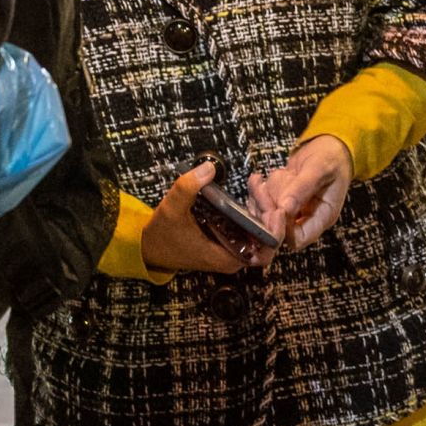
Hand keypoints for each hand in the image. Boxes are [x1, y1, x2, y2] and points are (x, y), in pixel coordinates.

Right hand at [141, 161, 276, 274]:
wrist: (151, 246)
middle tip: (263, 188)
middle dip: (269, 212)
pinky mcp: (230, 239)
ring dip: (263, 209)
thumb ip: (187, 188)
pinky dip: (254, 210)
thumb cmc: (163, 233)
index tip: (274, 209)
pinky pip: (252, 227)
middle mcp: (235, 257)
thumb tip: (208, 168)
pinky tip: (252, 191)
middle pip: (267, 239)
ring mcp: (233, 249)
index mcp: (227, 257)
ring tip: (257, 185)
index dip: (274, 232)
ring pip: (261, 232)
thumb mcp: (171, 210)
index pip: (265, 252)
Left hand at [250, 136, 353, 251]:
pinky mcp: (279, 200)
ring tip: (264, 179)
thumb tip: (284, 208)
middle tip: (262, 188)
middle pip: (276, 229)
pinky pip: (260, 204)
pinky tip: (258, 178)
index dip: (282, 230)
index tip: (277, 209)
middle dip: (266, 209)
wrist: (329, 147)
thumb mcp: (320, 169)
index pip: (298, 239)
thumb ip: (303, 188)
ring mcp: (290, 210)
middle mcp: (304, 218)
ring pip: (264, 217)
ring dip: (259, 198)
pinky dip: (256, 191)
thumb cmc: (332, 158)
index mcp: (321, 217)